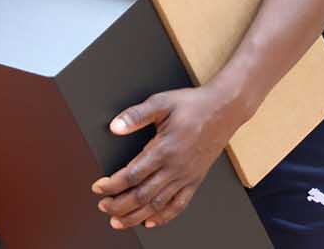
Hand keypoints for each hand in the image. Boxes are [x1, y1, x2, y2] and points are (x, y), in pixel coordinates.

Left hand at [91, 84, 248, 229]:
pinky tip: (151, 221)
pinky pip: (179, 205)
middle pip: (143, 195)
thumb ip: (135, 115)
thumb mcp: (161, 102)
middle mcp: (176, 168)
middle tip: (103, 206)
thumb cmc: (193, 105)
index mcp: (164, 149)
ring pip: (158, 205)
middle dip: (119, 205)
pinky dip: (164, 217)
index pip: (132, 175)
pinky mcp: (195, 180)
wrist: (224, 110)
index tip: (98, 187)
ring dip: (136, 216)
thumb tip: (114, 127)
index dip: (112, 185)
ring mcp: (187, 177)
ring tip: (119, 221)